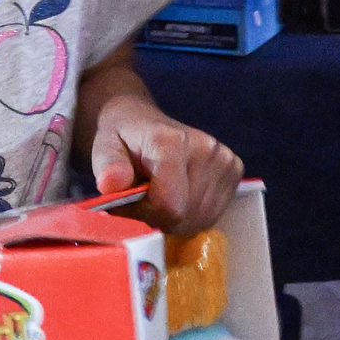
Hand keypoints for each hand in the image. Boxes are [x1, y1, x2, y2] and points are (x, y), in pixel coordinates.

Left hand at [90, 94, 243, 234]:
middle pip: (186, 215)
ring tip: (160, 195)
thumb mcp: (104, 147)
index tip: (131, 203)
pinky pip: (213, 213)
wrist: (145, 121)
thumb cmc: (123, 139)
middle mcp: (205, 148)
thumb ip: (107, 166)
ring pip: (200, 218)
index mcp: (172, 142)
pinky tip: (180, 196)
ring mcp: (224, 159)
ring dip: (176, 218)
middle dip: (160, 218)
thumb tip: (112, 183)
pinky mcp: (234, 170)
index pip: (169, 205)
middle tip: (144, 199)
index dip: (146, 214)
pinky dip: (193, 214)